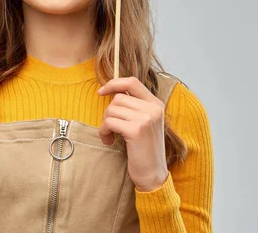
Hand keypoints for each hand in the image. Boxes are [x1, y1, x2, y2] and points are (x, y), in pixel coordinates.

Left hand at [97, 77, 168, 191]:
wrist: (153, 175)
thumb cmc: (144, 150)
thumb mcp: (144, 123)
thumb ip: (134, 107)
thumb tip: (112, 91)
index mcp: (156, 104)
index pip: (132, 81)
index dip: (114, 83)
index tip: (101, 92)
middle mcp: (153, 108)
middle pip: (118, 98)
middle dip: (108, 112)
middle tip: (110, 128)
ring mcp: (146, 118)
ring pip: (112, 109)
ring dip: (105, 124)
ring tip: (110, 136)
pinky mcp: (136, 130)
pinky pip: (109, 122)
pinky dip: (104, 132)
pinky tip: (109, 141)